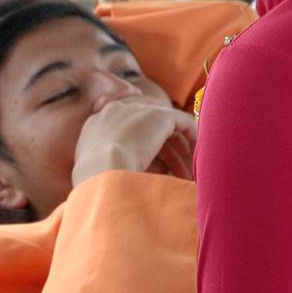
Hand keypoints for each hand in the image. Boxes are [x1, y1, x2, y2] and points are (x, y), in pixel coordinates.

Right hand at [70, 98, 196, 185]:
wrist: (101, 170)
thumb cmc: (94, 182)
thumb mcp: (92, 172)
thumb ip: (106, 167)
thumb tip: (123, 181)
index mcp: (96, 125)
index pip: (125, 130)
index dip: (141, 148)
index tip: (154, 170)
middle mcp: (115, 112)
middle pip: (147, 126)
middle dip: (164, 150)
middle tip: (176, 174)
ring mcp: (136, 111)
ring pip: (167, 126)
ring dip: (180, 151)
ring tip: (189, 174)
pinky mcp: (158, 115)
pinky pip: (183, 122)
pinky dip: (193, 139)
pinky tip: (198, 160)